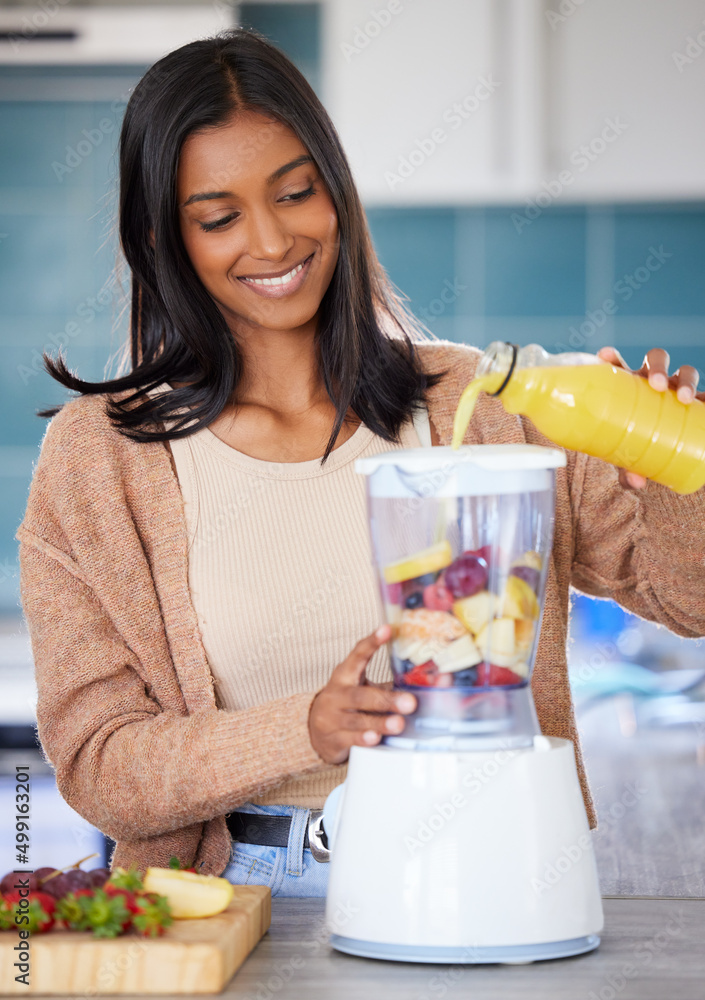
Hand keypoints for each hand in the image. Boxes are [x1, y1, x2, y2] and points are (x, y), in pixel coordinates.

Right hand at [308, 624, 416, 763]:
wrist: (317, 730)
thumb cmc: (349, 704)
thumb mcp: (366, 689)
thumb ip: (394, 686)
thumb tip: (440, 680)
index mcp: (345, 675)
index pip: (358, 655)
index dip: (371, 643)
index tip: (387, 630)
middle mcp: (337, 694)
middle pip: (361, 695)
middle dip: (386, 699)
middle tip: (410, 702)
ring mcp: (332, 717)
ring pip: (357, 719)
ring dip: (379, 721)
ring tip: (398, 723)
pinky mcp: (333, 738)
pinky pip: (349, 738)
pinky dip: (363, 738)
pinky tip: (374, 738)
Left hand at [597, 346, 702, 489]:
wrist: (662, 454)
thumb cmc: (635, 449)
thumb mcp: (628, 458)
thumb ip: (627, 469)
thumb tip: (636, 482)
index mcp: (629, 386)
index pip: (619, 366)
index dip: (612, 358)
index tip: (605, 356)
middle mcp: (654, 382)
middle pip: (656, 360)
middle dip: (658, 367)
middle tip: (656, 385)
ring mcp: (677, 389)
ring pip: (685, 372)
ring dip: (687, 380)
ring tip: (685, 398)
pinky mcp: (698, 403)